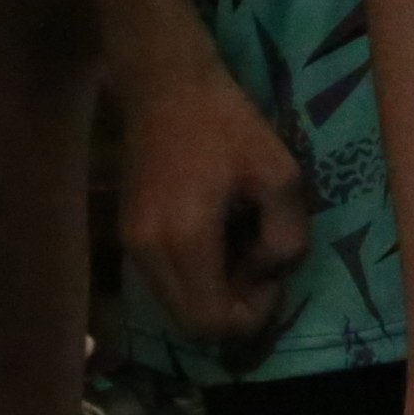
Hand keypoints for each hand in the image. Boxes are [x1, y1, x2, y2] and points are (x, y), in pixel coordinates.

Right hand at [115, 56, 312, 343]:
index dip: (253, 315)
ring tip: (243, 250)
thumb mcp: (280, 174)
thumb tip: (272, 271)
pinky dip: (195, 278)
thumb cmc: (228, 126)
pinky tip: (219, 240)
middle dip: (234, 308)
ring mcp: (132, 247)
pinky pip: (164, 282)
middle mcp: (148, 255)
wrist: (166, 91)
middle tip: (263, 266)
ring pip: (175, 306)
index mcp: (185, 241)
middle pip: (191, 323)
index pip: (212, 321)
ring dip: (214, 294)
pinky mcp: (128, 237)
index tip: (275, 276)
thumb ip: (285, 233)